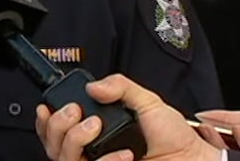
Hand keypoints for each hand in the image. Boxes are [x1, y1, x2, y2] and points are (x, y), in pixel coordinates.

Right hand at [35, 73, 220, 160]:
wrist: (195, 160)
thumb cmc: (176, 138)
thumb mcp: (147, 101)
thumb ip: (120, 86)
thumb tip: (92, 87)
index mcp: (96, 133)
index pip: (57, 131)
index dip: (45, 121)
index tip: (46, 107)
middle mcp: (94, 152)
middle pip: (52, 145)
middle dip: (58, 125)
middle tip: (77, 112)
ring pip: (63, 159)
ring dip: (75, 139)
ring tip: (96, 126)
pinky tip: (125, 154)